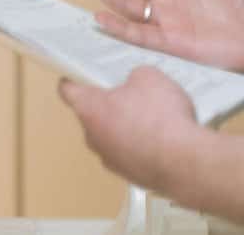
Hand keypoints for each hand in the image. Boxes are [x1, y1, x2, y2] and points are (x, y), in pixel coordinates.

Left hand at [58, 67, 199, 193]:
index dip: (74, 80)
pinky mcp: (130, 175)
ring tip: (156, 121)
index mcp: (88, 108)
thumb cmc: (161, 118)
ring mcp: (110, 159)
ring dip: (128, 129)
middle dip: (110, 106)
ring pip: (112, 137)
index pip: (67, 90)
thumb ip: (134, 77)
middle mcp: (92, 137)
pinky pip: (131, 155)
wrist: (185, 162)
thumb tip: (136, 83)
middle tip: (132, 97)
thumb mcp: (149, 77)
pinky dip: (143, 148)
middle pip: (93, 115)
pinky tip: (165, 142)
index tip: (79, 76)